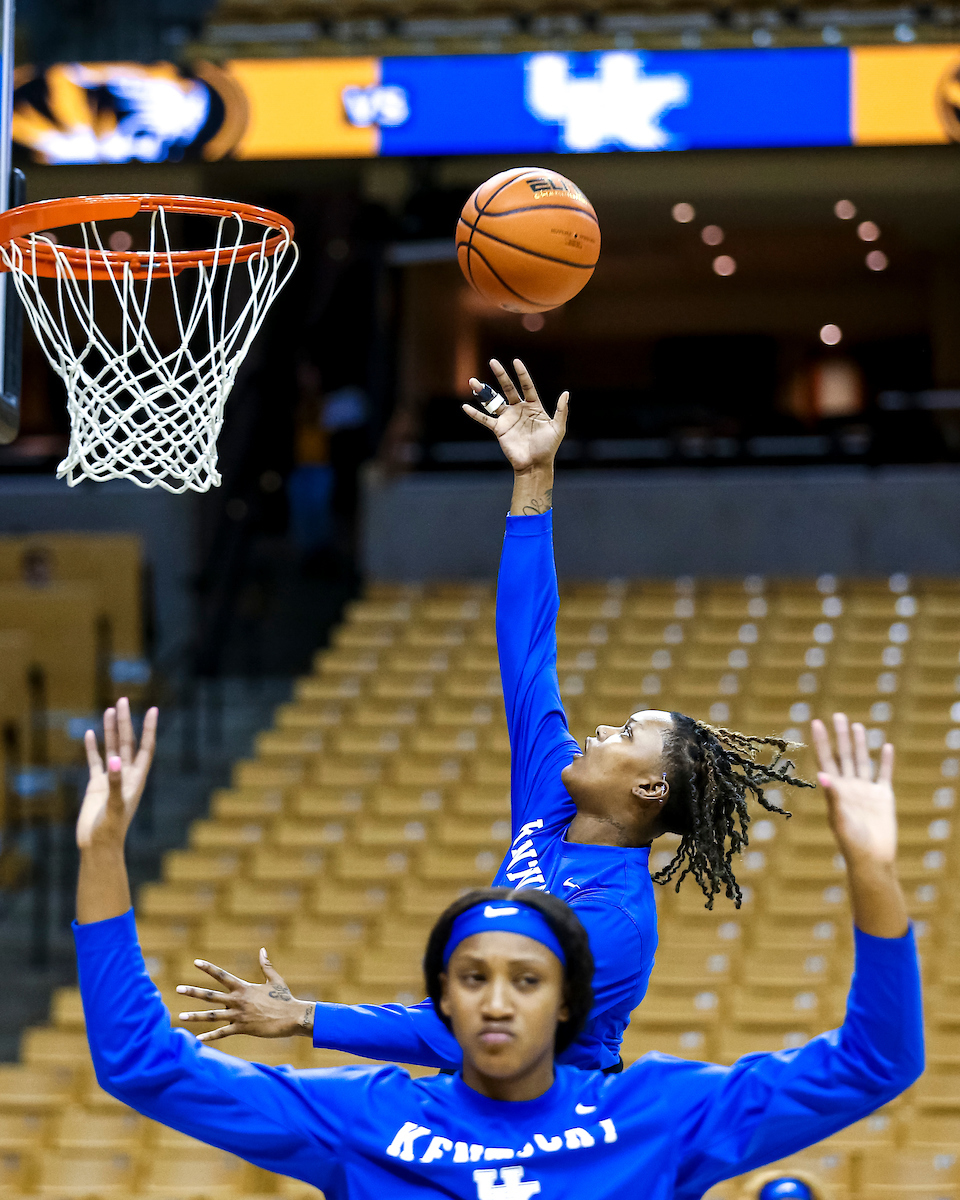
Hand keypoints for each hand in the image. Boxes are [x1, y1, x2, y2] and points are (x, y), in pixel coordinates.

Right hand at [76, 699, 157, 851]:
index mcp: (136, 779)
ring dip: (111, 730)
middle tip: (123, 700)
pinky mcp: (96, 786)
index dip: (149, 729)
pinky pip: (94, 761)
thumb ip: (115, 784)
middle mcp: (125, 775)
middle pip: (128, 742)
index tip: (153, 710)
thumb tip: (114, 760)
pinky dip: (92, 748)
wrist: (98, 846)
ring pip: (112, 748)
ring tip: (110, 709)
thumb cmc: (111, 830)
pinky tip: (89, 733)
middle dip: (126, 722)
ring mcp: (111, 779)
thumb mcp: (115, 807)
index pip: (145, 748)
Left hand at [177, 949, 314, 1042]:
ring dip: (195, 1016)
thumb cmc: (284, 998)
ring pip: (211, 1016)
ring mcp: (238, 1016)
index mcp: (244, 988)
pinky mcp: (242, 1029)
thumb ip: (266, 965)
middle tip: (178, 988)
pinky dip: (210, 1037)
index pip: (222, 975)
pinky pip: (223, 1033)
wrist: (292, 1017)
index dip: (208, 968)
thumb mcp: (274, 980)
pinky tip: (198, 1039)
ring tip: (180, 1016)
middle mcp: (238, 1001)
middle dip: (193, 992)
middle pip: (210, 996)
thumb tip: (262, 950)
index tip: (196, 962)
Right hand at [462, 358, 567, 474]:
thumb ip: (561, 410)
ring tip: (473, 381)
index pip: (527, 386)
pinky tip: (465, 406)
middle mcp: (519, 410)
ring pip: (494, 401)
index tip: (516, 361)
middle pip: (508, 388)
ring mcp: (508, 419)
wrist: (535, 465)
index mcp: (533, 407)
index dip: (522, 374)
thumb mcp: (558, 428)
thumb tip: (566, 393)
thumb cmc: (548, 447)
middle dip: (501, 375)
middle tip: (493, 362)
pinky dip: (475, 414)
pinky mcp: (499, 429)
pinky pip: (485, 419)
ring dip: (483, 392)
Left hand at [811, 713, 895, 865]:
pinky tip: (886, 747)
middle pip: (844, 755)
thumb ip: (833, 796)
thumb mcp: (840, 818)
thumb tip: (822, 775)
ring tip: (856, 725)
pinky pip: (884, 775)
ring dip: (859, 743)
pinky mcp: (883, 797)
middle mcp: (849, 786)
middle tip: (837, 714)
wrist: (872, 859)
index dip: (821, 741)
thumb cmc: (851, 842)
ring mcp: (866, 791)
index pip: (826, 759)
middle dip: (840, 735)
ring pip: (862, 761)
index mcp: (835, 789)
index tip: (815, 722)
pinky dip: (885, 761)